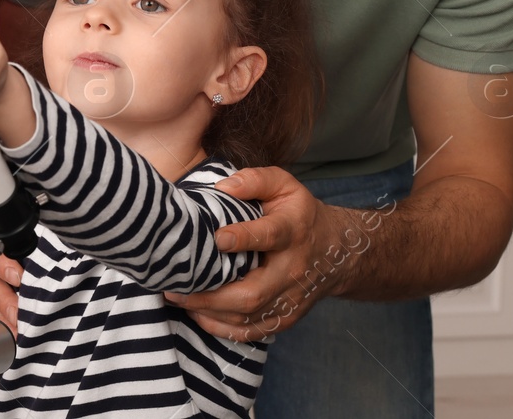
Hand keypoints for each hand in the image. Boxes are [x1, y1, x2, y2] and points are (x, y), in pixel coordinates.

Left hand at [161, 167, 350, 340]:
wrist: (337, 252)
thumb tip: (222, 187)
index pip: (270, 236)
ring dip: (209, 312)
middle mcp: (292, 270)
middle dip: (211, 294)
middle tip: (175, 287)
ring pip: (248, 316)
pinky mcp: (285, 317)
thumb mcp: (284, 186)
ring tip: (177, 299)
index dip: (244, 238)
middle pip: (253, 292)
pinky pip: (252, 331)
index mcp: (292, 231)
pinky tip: (198, 314)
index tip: (216, 239)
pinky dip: (222, 328)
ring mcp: (290, 299)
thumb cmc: (298, 214)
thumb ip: (255, 180)